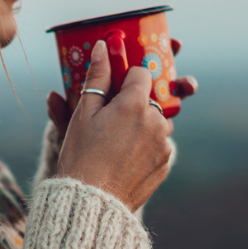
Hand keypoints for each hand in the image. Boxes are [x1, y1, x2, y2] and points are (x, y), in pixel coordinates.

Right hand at [54, 40, 176, 210]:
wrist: (93, 201)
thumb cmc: (82, 155)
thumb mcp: (83, 114)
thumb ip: (97, 77)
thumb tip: (103, 47)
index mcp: (135, 104)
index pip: (140, 73)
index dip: (125, 78)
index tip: (113, 89)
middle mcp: (156, 121)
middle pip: (149, 98)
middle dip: (133, 104)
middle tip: (109, 121)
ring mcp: (164, 144)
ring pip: (155, 122)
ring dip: (141, 125)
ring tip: (115, 143)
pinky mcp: (165, 163)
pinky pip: (158, 145)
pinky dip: (145, 147)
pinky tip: (124, 158)